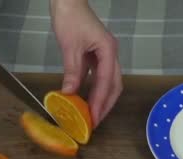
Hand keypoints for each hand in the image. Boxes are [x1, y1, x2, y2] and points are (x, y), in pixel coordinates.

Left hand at [50, 0, 122, 126]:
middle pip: (114, 86)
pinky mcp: (96, 55)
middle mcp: (110, 54)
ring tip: (92, 115)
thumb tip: (70, 94)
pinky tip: (85, 99)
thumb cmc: (70, 17)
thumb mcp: (70, 46)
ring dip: (101, 99)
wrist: (68, 0)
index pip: (106, 82)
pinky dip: (93, 89)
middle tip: (95, 122)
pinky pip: (98, 77)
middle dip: (106, 105)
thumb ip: (72, 71)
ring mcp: (104, 55)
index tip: (93, 118)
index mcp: (108, 51)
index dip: (100, 102)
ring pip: (108, 82)